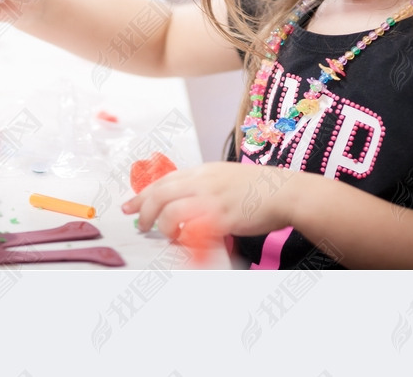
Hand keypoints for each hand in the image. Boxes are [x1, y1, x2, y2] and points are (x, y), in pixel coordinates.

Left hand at [121, 161, 306, 239]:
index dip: (143, 194)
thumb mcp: (225, 178)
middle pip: (161, 193)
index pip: (164, 180)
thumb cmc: (258, 189)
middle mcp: (203, 181)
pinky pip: (192, 228)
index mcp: (203, 171)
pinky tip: (186, 241)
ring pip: (171, 210)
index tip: (129, 205)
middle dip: (144, 210)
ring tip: (167, 235)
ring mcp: (211, 198)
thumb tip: (187, 201)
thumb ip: (205, 187)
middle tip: (139, 224)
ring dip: (163, 226)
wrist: (283, 191)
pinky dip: (184, 236)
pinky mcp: (222, 216)